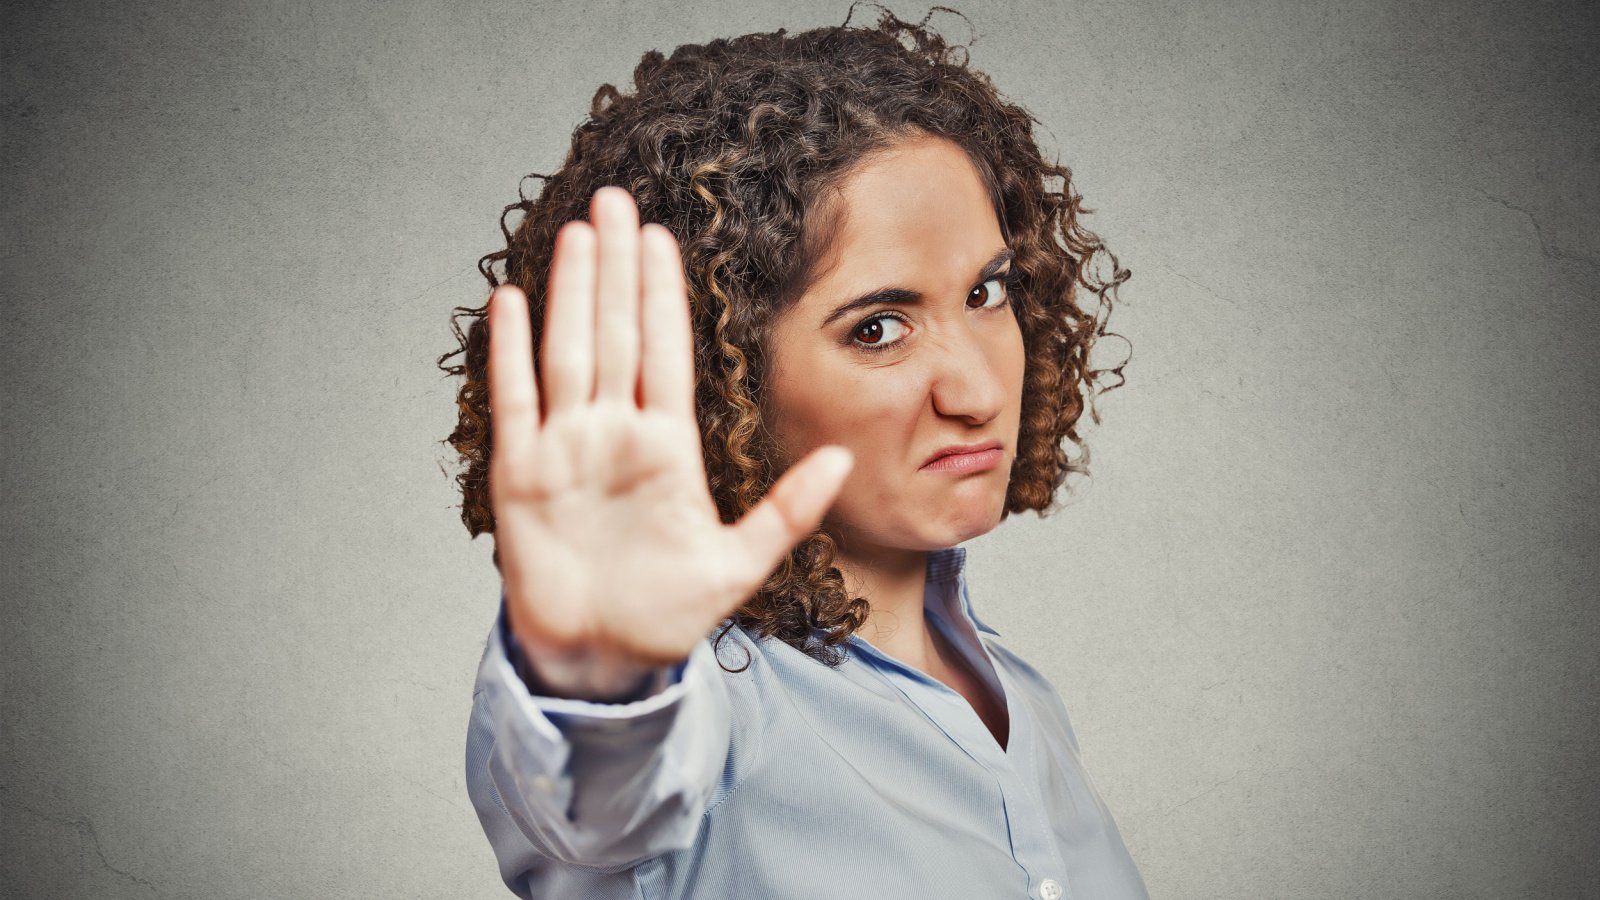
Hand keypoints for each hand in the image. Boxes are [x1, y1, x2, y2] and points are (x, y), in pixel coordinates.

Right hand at [487, 186, 853, 699]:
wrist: (602, 659)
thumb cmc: (667, 613)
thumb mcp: (739, 565)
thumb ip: (786, 512)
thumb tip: (840, 460)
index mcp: (667, 448)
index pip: (666, 353)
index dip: (662, 296)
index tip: (665, 239)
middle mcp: (615, 435)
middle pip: (616, 334)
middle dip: (617, 269)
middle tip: (618, 203)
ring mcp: (566, 450)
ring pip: (569, 353)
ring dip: (571, 294)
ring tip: (577, 234)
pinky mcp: (522, 477)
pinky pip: (516, 403)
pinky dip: (510, 354)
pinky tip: (511, 302)